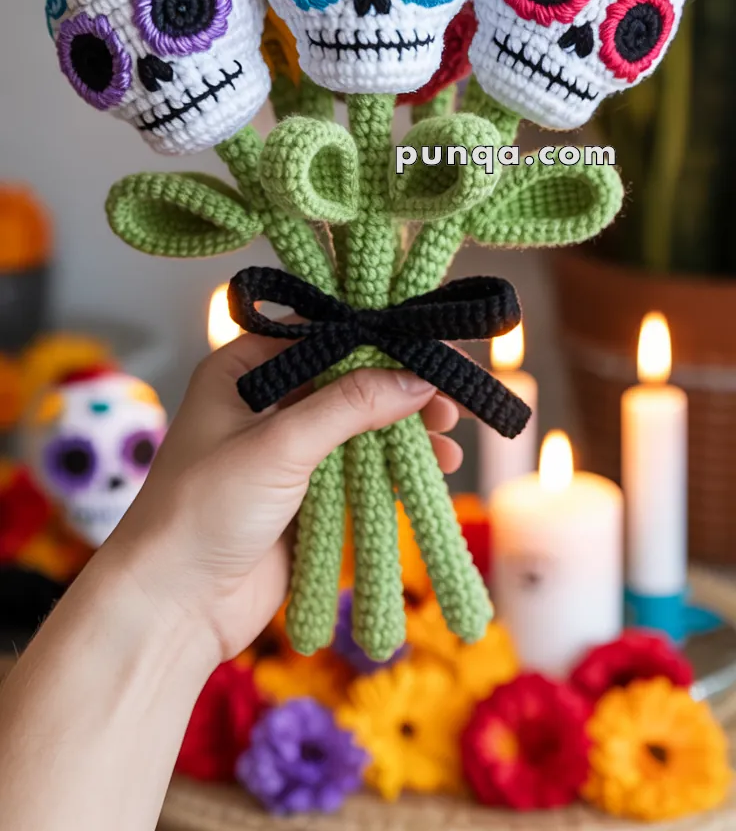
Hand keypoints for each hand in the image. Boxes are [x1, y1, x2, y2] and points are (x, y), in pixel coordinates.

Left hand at [108, 332, 462, 662]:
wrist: (173, 607)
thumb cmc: (203, 511)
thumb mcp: (279, 446)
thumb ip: (349, 405)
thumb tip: (416, 377)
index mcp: (242, 370)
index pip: (322, 332)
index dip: (377, 332)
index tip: (431, 339)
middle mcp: (264, 401)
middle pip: (348, 377)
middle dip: (401, 385)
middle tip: (452, 392)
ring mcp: (286, 450)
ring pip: (360, 425)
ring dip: (405, 428)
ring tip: (450, 434)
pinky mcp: (305, 495)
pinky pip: (361, 468)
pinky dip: (396, 465)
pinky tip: (434, 465)